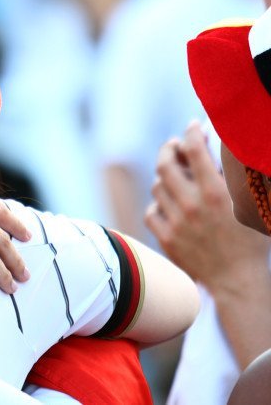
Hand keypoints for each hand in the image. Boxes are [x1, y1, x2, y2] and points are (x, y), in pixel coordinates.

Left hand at [145, 123, 270, 291]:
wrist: (237, 281)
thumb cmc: (252, 240)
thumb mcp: (255, 202)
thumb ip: (241, 172)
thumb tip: (228, 144)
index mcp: (216, 193)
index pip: (194, 149)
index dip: (191, 132)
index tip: (193, 126)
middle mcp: (191, 205)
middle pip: (165, 164)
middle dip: (168, 149)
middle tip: (174, 146)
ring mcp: (175, 223)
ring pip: (157, 187)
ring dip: (165, 178)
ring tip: (178, 178)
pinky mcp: (165, 238)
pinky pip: (152, 211)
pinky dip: (159, 205)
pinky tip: (170, 205)